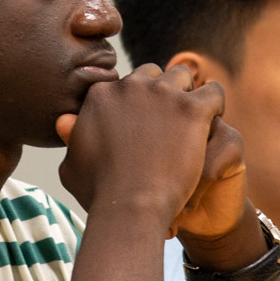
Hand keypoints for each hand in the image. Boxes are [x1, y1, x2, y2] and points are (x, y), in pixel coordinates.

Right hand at [53, 63, 222, 227]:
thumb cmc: (100, 193)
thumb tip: (63, 123)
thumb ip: (70, 139)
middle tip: (169, 119)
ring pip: (183, 76)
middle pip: (152, 74)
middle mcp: (130, 86)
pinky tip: (212, 120)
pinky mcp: (191, 108)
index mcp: (100, 95)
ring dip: (188, 93)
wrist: (131, 206)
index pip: (124, 83)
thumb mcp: (71, 165)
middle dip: (161, 92)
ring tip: (193, 118)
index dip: (135, 101)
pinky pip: (213, 91)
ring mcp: (163, 95)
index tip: (142, 120)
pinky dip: (215, 104)